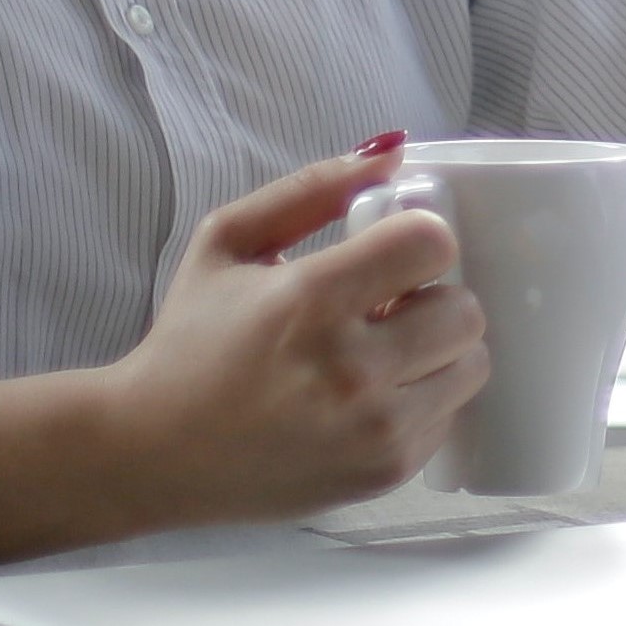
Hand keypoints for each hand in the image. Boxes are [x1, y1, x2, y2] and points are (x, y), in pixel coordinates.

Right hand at [97, 138, 492, 526]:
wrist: (154, 451)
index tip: (392, 253)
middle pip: (465, 310)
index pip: (432, 244)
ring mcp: (373, 430)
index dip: (418, 239)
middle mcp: (351, 369)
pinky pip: (448, 418)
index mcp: (311, 300)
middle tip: (390, 306)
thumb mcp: (228, 241)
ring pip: (471, 365)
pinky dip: (422, 401)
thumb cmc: (190, 342)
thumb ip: (311, 189)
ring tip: (385, 351)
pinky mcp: (383, 473)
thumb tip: (392, 152)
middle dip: (434, 298)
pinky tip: (372, 397)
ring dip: (438, 351)